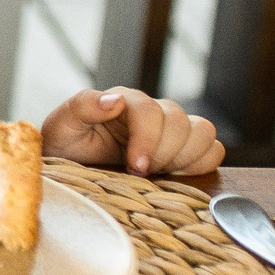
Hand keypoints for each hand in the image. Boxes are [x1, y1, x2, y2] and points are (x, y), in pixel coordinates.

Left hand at [41, 86, 223, 175]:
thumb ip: (82, 106)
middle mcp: (152, 111)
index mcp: (123, 101)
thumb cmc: (64, 145)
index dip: (148, 139)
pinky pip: (212, 149)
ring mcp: (171, 129)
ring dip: (185, 157)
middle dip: (163, 152)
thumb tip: (114, 99)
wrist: (68, 166)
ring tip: (158, 173)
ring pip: (203, 132)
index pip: (150, 110)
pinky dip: (201, 163)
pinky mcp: (184, 148)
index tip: (136, 166)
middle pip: (180, 121)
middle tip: (142, 171)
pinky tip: (175, 174)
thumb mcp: (61, 125)